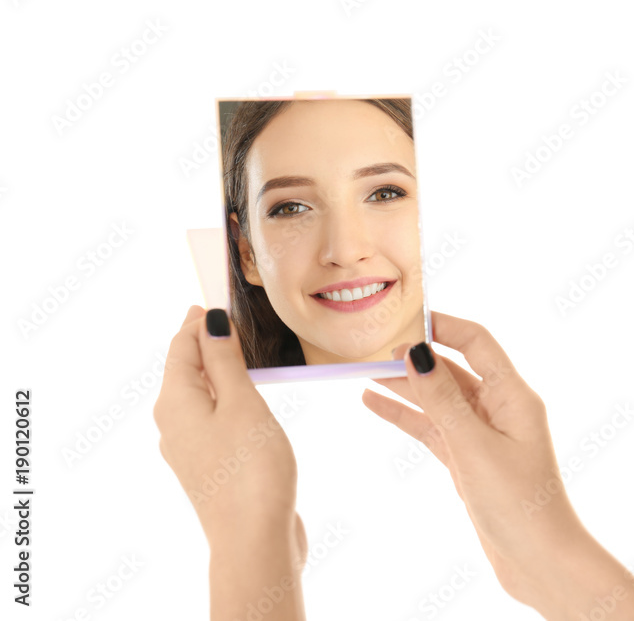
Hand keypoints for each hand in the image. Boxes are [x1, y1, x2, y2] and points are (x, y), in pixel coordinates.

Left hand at [154, 305, 307, 619]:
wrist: (254, 540)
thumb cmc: (250, 470)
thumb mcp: (242, 404)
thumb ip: (226, 362)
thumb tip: (210, 322)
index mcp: (174, 403)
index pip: (181, 347)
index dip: (198, 321)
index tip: (217, 299)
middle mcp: (173, 423)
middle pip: (185, 370)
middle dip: (206, 343)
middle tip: (231, 319)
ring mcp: (190, 448)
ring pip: (199, 395)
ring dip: (218, 371)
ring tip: (244, 352)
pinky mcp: (210, 465)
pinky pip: (212, 418)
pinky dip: (226, 397)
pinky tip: (248, 398)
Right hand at [361, 311, 590, 611]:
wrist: (540, 562)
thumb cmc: (520, 506)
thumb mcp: (474, 448)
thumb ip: (443, 401)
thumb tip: (417, 353)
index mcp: (513, 396)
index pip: (477, 342)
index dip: (443, 326)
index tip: (404, 319)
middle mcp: (500, 409)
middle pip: (453, 368)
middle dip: (416, 355)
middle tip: (372, 345)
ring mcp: (483, 435)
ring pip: (439, 399)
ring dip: (405, 384)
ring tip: (363, 369)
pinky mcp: (469, 460)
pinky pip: (433, 427)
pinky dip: (407, 415)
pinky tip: (375, 403)